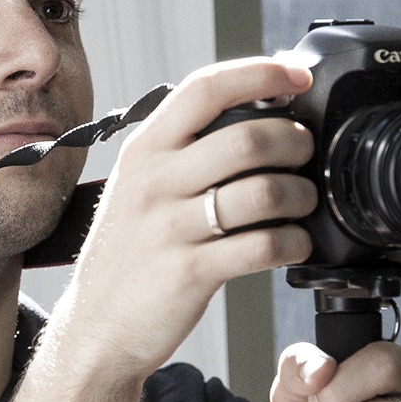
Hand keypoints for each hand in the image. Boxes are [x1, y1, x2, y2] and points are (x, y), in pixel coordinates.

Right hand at [49, 57, 319, 382]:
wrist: (96, 328)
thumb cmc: (128, 257)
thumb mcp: (138, 188)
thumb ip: (183, 152)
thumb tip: (254, 113)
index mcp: (143, 151)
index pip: (204, 88)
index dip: (259, 73)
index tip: (296, 77)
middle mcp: (153, 183)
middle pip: (247, 138)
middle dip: (295, 143)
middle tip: (305, 154)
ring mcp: (169, 229)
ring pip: (263, 192)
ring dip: (302, 195)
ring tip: (304, 203)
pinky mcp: (190, 273)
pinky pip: (263, 246)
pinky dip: (294, 243)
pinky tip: (294, 244)